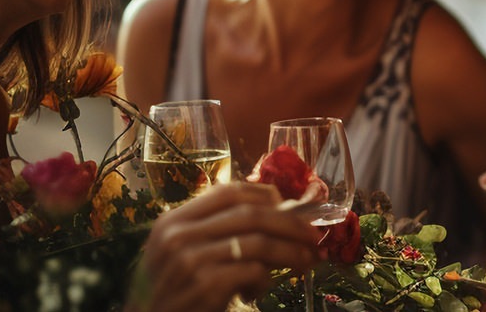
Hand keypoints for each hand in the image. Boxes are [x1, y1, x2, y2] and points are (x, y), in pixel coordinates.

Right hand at [128, 182, 319, 310]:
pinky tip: (255, 293)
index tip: (288, 206)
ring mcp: (191, 259)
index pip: (228, 192)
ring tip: (305, 264)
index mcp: (174, 221)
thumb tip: (276, 216)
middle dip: (291, 225)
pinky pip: (253, 271)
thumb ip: (214, 234)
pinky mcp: (205, 285)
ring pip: (259, 243)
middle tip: (313, 238)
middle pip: (251, 215)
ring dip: (291, 253)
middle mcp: (179, 235)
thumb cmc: (172, 293)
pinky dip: (265, 280)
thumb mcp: (182, 255)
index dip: (264, 195)